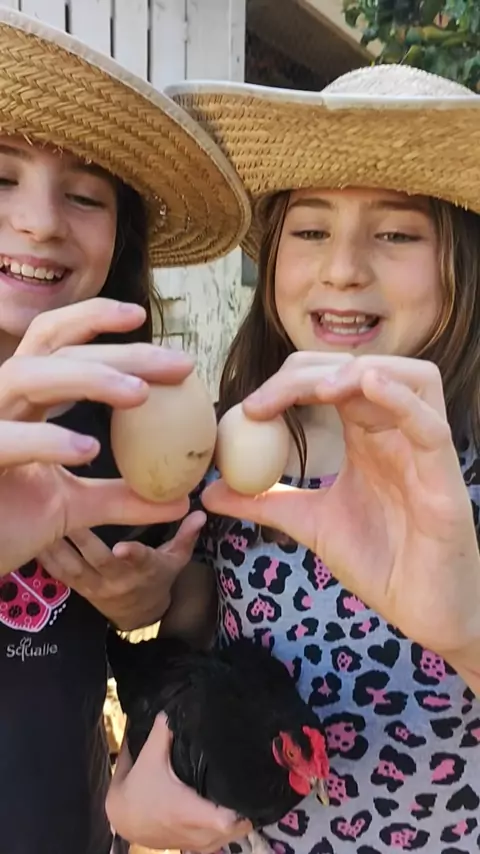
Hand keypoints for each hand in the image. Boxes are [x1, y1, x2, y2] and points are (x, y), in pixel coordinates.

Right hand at [0, 298, 194, 574]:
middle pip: (56, 352)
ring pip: (25, 376)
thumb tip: (179, 501)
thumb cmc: (6, 523)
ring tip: (139, 393)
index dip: (92, 320)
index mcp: (22, 403)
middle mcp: (0, 404)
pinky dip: (46, 440)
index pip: (54, 343)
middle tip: (177, 365)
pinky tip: (88, 448)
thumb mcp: (72, 507)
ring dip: (86, 378)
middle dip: (120, 352)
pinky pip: (4, 440)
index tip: (141, 317)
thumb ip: (121, 498)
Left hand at [38, 511, 205, 628]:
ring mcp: (96, 585)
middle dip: (84, 538)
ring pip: (73, 567)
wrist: (140, 614)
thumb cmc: (159, 577)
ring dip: (58, 547)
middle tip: (68, 512)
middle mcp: (119, 579)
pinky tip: (34, 539)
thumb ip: (186, 535)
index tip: (122, 548)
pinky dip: (47, 558)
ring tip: (43, 523)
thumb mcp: (177, 559)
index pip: (140, 561)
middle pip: (99, 560)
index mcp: (145, 569)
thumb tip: (200, 512)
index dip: (132, 555)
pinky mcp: (79, 588)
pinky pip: (60, 574)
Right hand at [106, 713, 251, 852]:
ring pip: (233, 836)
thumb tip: (171, 710)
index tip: (252, 783)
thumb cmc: (137, 792)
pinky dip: (231, 828)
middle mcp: (198, 832)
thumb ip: (161, 734)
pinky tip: (231, 808)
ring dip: (240, 819)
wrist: (123, 820)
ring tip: (244, 792)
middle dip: (248, 807)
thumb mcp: (147, 760)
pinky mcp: (196, 847)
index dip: (243, 805)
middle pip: (239, 826)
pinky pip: (223, 841)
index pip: (227, 820)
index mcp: (189, 811)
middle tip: (253, 780)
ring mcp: (199, 843)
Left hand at [202, 352, 479, 658]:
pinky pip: (432, 424)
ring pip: (411, 377)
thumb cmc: (380, 562)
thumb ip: (263, 502)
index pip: (332, 382)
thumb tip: (208, 492)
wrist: (422, 612)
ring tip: (316, 392)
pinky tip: (368, 386)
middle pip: (361, 369)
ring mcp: (425, 452)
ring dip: (358, 374)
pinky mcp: (446, 480)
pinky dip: (402, 398)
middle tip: (261, 404)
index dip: (288, 383)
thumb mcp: (309, 523)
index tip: (247, 411)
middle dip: (307, 375)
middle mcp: (399, 433)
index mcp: (369, 437)